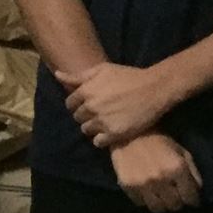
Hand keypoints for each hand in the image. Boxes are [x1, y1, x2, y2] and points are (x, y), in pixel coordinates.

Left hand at [58, 62, 179, 150]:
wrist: (154, 89)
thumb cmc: (128, 76)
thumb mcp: (102, 70)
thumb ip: (78, 76)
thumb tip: (58, 75)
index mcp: (86, 91)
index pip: (69, 104)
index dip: (78, 104)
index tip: (88, 103)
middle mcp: (91, 107)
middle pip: (77, 117)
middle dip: (85, 115)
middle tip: (99, 112)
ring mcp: (102, 121)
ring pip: (86, 130)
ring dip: (92, 127)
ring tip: (105, 121)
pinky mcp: (115, 134)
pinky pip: (98, 142)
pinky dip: (101, 139)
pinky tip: (110, 131)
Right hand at [108, 132, 202, 212]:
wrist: (129, 132)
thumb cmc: (160, 141)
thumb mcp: (182, 152)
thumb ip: (192, 172)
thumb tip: (196, 191)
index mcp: (177, 168)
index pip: (190, 197)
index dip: (193, 199)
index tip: (191, 198)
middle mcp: (161, 178)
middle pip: (174, 205)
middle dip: (177, 201)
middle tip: (175, 196)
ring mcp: (143, 183)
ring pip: (157, 208)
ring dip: (161, 204)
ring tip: (161, 197)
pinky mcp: (127, 185)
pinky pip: (140, 203)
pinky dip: (144, 200)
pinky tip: (146, 191)